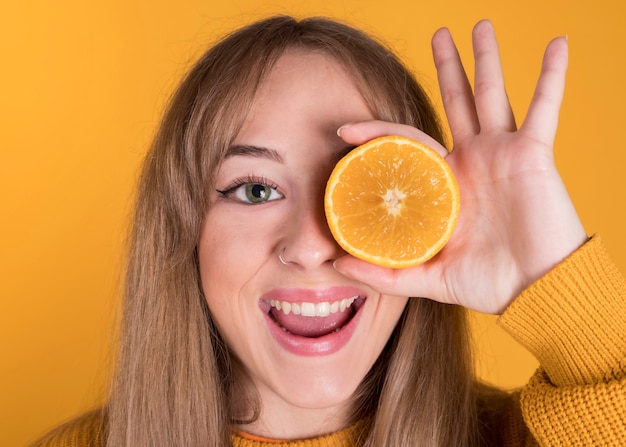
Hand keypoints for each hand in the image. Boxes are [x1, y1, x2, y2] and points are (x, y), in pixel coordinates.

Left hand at [334, 20, 586, 313]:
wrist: (536, 292)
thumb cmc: (488, 284)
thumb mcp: (428, 277)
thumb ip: (385, 273)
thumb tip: (336, 265)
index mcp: (445, 185)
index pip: (408, 144)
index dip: (377, 133)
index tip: (346, 127)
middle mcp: (472, 162)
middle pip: (454, 104)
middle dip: (446, 70)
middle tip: (437, 35)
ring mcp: (502, 153)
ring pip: (492, 95)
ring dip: (486, 60)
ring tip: (478, 25)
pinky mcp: (532, 154)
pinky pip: (546, 107)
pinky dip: (553, 76)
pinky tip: (558, 44)